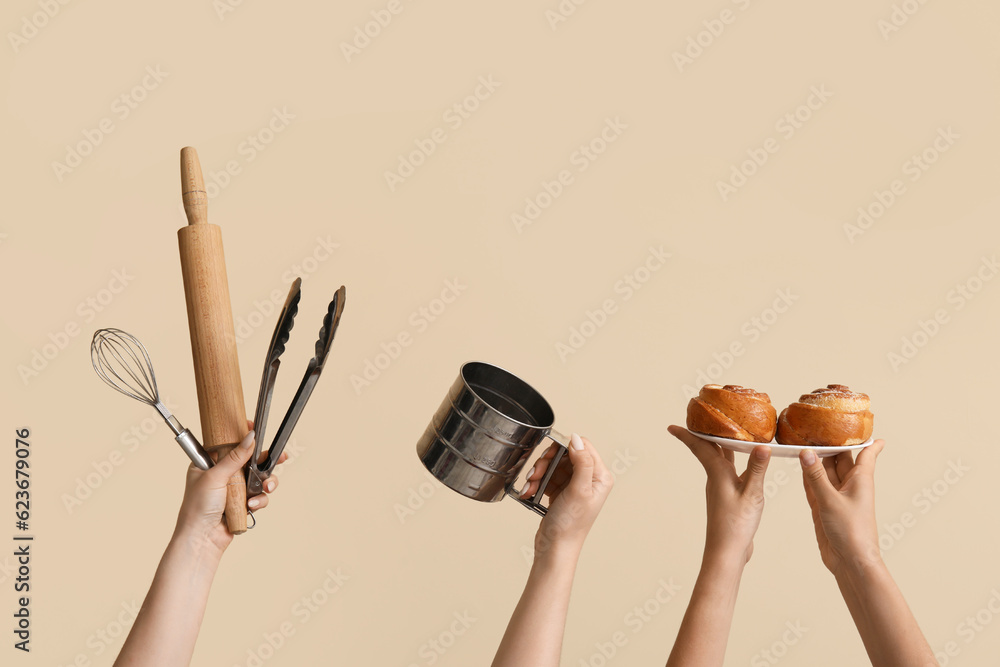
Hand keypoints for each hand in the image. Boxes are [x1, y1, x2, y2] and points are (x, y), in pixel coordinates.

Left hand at [174, 421, 286, 554]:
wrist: (201, 539)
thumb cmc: (198, 508)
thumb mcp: (215, 477)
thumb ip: (235, 457)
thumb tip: (250, 437)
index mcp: (208, 463)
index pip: (228, 442)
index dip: (242, 436)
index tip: (256, 429)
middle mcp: (222, 474)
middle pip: (250, 459)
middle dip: (265, 461)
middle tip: (280, 457)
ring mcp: (234, 489)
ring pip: (258, 478)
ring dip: (265, 483)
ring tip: (266, 488)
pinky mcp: (243, 503)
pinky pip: (259, 495)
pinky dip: (259, 499)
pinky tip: (252, 505)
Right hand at [520, 434, 613, 554]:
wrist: (556, 548)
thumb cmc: (571, 525)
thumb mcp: (579, 490)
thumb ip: (581, 462)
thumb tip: (577, 438)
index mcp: (600, 476)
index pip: (583, 447)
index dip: (565, 447)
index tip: (550, 455)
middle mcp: (589, 479)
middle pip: (565, 454)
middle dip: (547, 462)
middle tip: (537, 472)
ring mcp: (573, 485)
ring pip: (553, 465)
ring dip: (538, 473)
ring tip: (531, 484)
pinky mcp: (560, 491)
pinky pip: (546, 477)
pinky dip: (536, 483)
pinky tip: (529, 492)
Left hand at [668, 426, 770, 563]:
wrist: (727, 551)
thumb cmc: (736, 525)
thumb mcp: (751, 495)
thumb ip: (757, 469)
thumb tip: (762, 445)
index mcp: (717, 473)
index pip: (700, 447)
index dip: (686, 434)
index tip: (671, 426)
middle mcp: (716, 477)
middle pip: (708, 449)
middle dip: (704, 432)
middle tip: (701, 418)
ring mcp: (721, 486)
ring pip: (719, 458)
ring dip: (719, 444)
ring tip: (724, 429)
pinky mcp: (729, 495)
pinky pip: (729, 470)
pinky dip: (734, 459)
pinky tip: (745, 458)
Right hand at [799, 440, 884, 575]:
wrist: (850, 561)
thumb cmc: (852, 531)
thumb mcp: (830, 500)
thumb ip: (816, 476)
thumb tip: (806, 452)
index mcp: (860, 480)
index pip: (866, 454)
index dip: (868, 442)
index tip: (872, 431)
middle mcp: (849, 486)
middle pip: (841, 459)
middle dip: (833, 445)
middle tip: (821, 427)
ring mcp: (836, 496)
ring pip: (826, 472)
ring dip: (817, 459)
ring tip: (807, 441)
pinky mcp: (824, 507)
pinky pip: (815, 486)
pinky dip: (809, 476)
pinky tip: (802, 465)